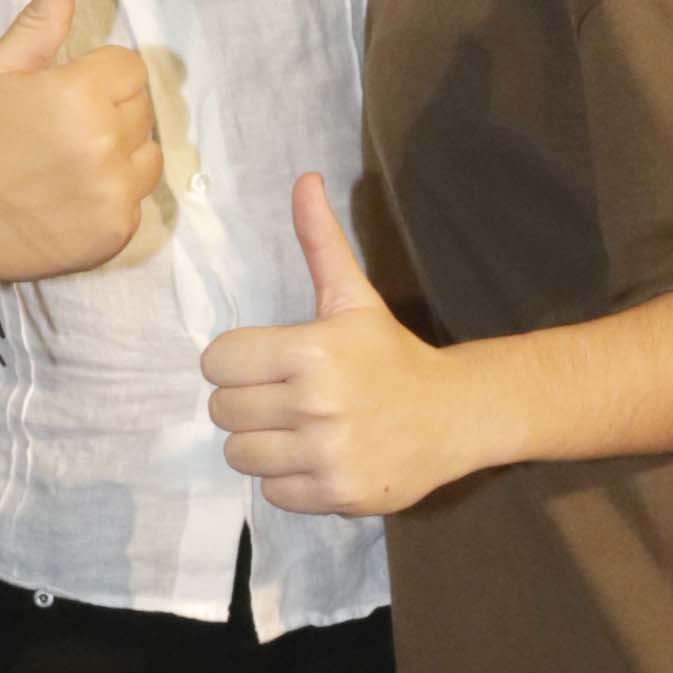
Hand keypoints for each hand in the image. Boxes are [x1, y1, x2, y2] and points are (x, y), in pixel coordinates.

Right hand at [0, 0, 162, 284]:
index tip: (63, 96)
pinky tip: (72, 197)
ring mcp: (114, 190)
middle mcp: (106, 141)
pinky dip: (113, 195)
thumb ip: (42, 16)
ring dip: (120, 153)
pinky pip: (137, 197)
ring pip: (147, 153)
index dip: (98, 77)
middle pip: (141, 108)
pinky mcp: (117, 229)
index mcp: (80, 92)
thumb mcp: (1, 66)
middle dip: (110, 111)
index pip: (129, 66)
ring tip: (71, 164)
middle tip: (61, 131)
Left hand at [199, 177, 467, 515]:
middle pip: (222, 411)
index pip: (218, 362)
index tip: (264, 364)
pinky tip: (317, 456)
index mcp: (312, 349)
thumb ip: (321, 242)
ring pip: (239, 455)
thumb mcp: (354, 298)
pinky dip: (287, 479)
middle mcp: (317, 403)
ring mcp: (327, 453)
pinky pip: (271, 492)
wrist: (455, 416)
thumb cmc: (391, 354)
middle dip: (245, 403)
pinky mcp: (336, 494)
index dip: (234, 362)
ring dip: (261, 444)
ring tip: (296, 429)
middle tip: (281, 397)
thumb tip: (305, 179)